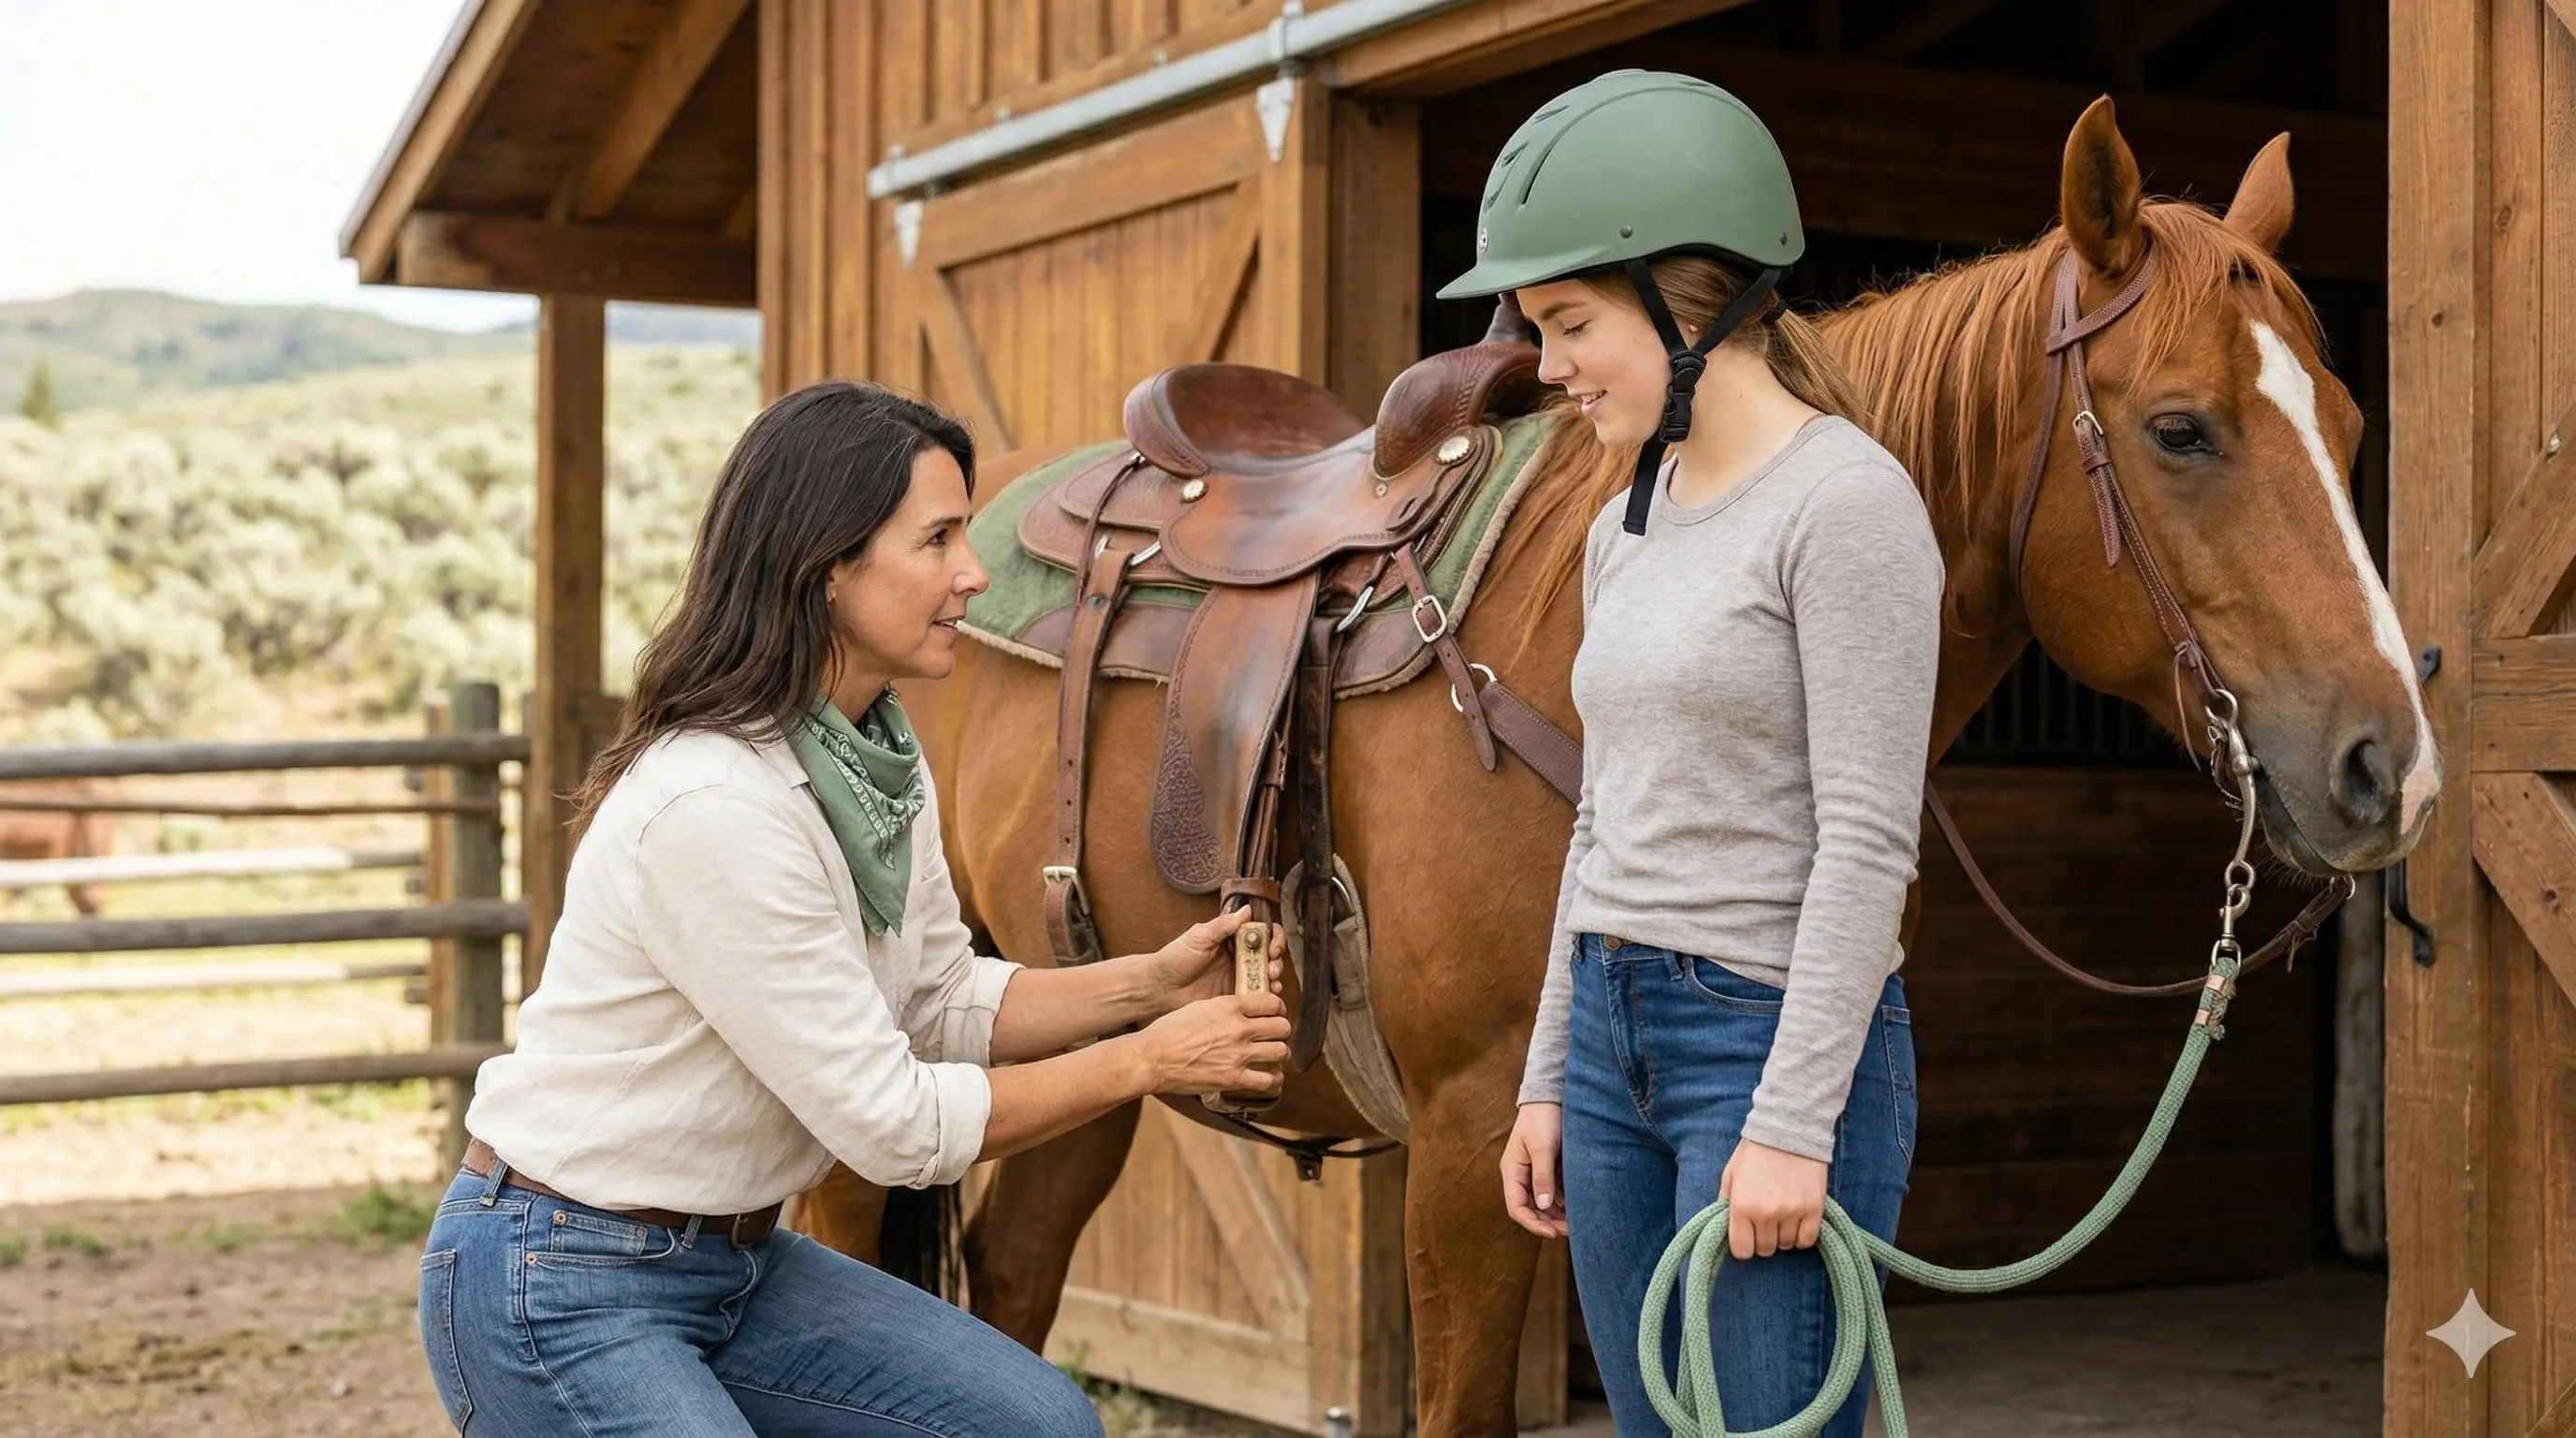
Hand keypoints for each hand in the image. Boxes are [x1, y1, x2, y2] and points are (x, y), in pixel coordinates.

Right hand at [1137, 990, 1290, 1095]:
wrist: (1153, 1058)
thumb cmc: (1169, 1032)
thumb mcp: (1199, 1007)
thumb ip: (1224, 1008)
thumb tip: (1240, 1011)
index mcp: (1229, 1006)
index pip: (1271, 1002)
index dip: (1277, 1008)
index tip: (1275, 1012)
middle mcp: (1239, 1028)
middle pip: (1281, 1026)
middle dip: (1281, 1029)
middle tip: (1276, 1034)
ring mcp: (1238, 1055)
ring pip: (1280, 1051)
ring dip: (1279, 1052)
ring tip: (1273, 1054)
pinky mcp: (1233, 1078)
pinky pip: (1267, 1080)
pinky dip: (1271, 1079)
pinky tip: (1267, 1077)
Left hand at [1138, 908, 1284, 1010]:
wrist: (1160, 987)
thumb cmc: (1174, 958)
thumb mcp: (1198, 937)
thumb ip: (1222, 925)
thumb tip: (1246, 910)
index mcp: (1231, 938)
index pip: (1260, 932)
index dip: (1272, 936)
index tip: (1271, 944)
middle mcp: (1238, 955)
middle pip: (1269, 953)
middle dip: (1276, 957)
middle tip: (1272, 964)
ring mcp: (1238, 976)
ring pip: (1266, 973)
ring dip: (1274, 975)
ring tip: (1271, 979)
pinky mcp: (1235, 995)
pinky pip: (1256, 994)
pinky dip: (1265, 994)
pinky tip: (1266, 994)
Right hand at [1501, 1103, 1567, 1238]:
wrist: (1551, 1094)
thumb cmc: (1542, 1117)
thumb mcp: (1542, 1146)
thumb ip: (1542, 1176)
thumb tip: (1543, 1205)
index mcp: (1512, 1171)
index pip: (1516, 1207)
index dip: (1533, 1224)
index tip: (1553, 1232)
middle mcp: (1521, 1175)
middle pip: (1530, 1209)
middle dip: (1548, 1222)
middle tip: (1571, 1230)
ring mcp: (1534, 1172)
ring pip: (1543, 1202)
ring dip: (1557, 1214)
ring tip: (1577, 1221)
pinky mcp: (1548, 1167)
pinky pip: (1554, 1191)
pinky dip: (1564, 1201)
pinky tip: (1577, 1205)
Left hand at [1718, 1137, 1828, 1259]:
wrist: (1788, 1128)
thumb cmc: (1755, 1150)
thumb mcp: (1731, 1173)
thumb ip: (1725, 1202)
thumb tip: (1723, 1226)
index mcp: (1741, 1205)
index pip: (1742, 1250)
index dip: (1744, 1246)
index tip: (1747, 1236)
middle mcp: (1766, 1213)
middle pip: (1765, 1250)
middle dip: (1763, 1239)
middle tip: (1765, 1222)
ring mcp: (1791, 1212)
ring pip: (1786, 1246)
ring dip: (1783, 1235)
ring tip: (1782, 1215)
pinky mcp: (1814, 1209)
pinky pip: (1807, 1240)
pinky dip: (1802, 1236)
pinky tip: (1798, 1221)